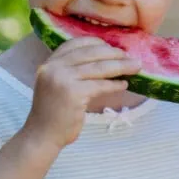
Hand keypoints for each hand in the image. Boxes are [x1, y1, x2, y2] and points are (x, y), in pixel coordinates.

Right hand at [23, 37, 140, 149]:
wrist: (42, 136)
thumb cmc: (54, 113)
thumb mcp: (58, 84)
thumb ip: (73, 71)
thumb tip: (107, 59)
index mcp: (50, 63)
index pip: (75, 43)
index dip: (97, 42)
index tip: (113, 47)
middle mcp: (53, 67)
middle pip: (91, 53)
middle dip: (115, 54)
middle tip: (131, 57)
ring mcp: (62, 79)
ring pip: (99, 68)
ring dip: (121, 66)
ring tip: (135, 67)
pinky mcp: (73, 93)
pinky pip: (101, 85)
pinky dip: (115, 84)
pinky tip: (124, 85)